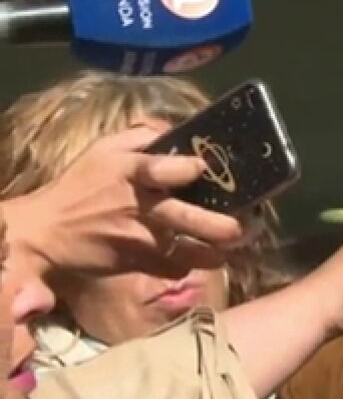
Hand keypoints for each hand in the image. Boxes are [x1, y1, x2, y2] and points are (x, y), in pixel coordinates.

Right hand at [0, 126, 243, 276]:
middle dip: (220, 226)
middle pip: (187, 218)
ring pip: (189, 252)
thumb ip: (144, 135)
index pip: (162, 169)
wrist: (47, 231)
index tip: (202, 167)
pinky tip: (200, 256)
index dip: (187, 169)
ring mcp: (140, 239)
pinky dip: (189, 265)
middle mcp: (140, 206)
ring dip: (215, 252)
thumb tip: (179, 129)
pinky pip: (174, 268)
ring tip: (229, 247)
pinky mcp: (136, 264)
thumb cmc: (83, 184)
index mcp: (131, 172)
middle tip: (239, 228)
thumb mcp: (106, 149)